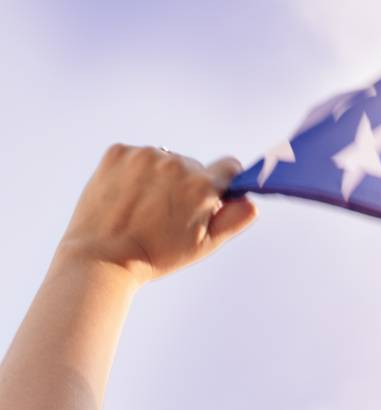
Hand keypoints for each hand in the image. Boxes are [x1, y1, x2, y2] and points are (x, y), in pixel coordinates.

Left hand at [57, 144, 256, 284]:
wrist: (101, 256)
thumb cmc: (157, 255)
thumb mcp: (205, 245)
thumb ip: (235, 219)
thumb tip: (250, 200)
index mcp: (202, 185)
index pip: (230, 167)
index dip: (225, 182)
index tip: (214, 196)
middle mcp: (176, 163)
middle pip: (193, 167)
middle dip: (187, 185)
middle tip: (167, 214)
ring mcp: (144, 155)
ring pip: (164, 161)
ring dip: (160, 178)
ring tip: (143, 207)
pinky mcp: (118, 153)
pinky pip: (136, 156)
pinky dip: (134, 172)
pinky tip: (127, 196)